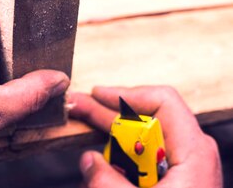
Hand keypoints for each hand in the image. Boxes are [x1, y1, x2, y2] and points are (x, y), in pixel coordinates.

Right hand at [70, 86, 221, 187]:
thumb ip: (104, 180)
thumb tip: (90, 161)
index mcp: (193, 155)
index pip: (163, 103)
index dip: (126, 94)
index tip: (96, 95)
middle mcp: (192, 158)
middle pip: (148, 122)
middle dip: (110, 115)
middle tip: (79, 108)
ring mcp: (184, 174)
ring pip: (143, 145)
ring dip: (113, 143)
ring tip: (87, 141)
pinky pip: (144, 167)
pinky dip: (122, 165)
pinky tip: (104, 169)